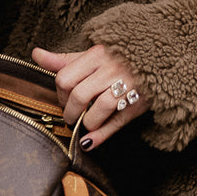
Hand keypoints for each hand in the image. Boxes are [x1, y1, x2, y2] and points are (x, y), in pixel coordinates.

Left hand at [32, 45, 146, 150]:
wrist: (159, 60)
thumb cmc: (120, 59)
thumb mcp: (93, 55)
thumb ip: (65, 60)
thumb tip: (36, 54)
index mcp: (97, 55)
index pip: (65, 78)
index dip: (60, 94)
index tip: (65, 99)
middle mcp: (111, 69)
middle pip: (78, 96)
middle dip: (70, 112)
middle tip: (72, 116)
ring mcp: (126, 86)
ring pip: (97, 109)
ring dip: (86, 123)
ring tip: (86, 123)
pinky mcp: (137, 103)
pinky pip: (116, 122)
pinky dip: (100, 135)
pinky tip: (90, 141)